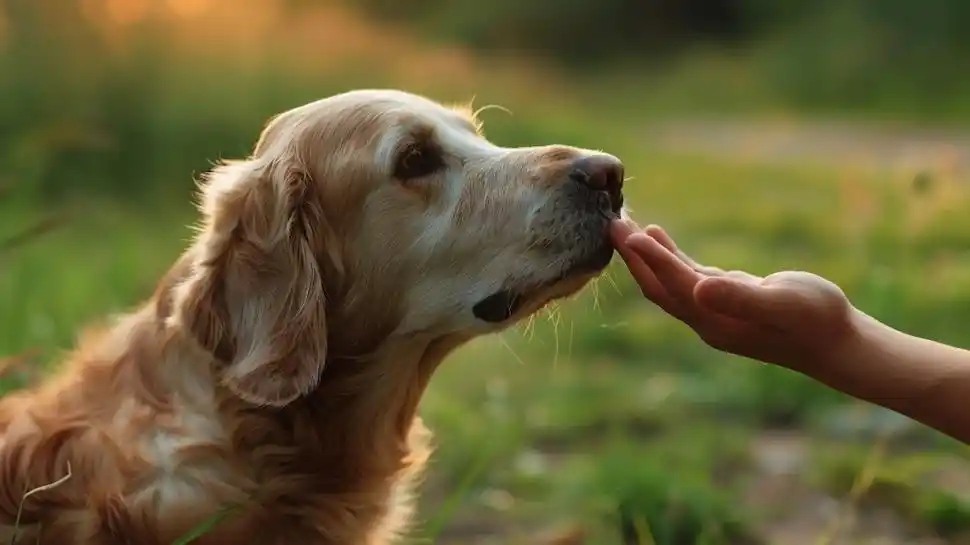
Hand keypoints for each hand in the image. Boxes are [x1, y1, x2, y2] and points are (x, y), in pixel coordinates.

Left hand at [610, 220, 856, 372]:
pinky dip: (668, 257)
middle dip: (633, 256)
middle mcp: (706, 318)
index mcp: (714, 320)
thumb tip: (700, 287)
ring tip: (625, 225)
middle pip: (657, 285)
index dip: (648, 258)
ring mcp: (713, 312)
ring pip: (667, 280)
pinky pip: (685, 277)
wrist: (836, 343)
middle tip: (609, 224)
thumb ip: (741, 297)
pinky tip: (657, 236)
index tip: (623, 232)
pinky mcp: (724, 302)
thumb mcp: (782, 302)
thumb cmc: (815, 320)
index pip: (671, 284)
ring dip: (645, 254)